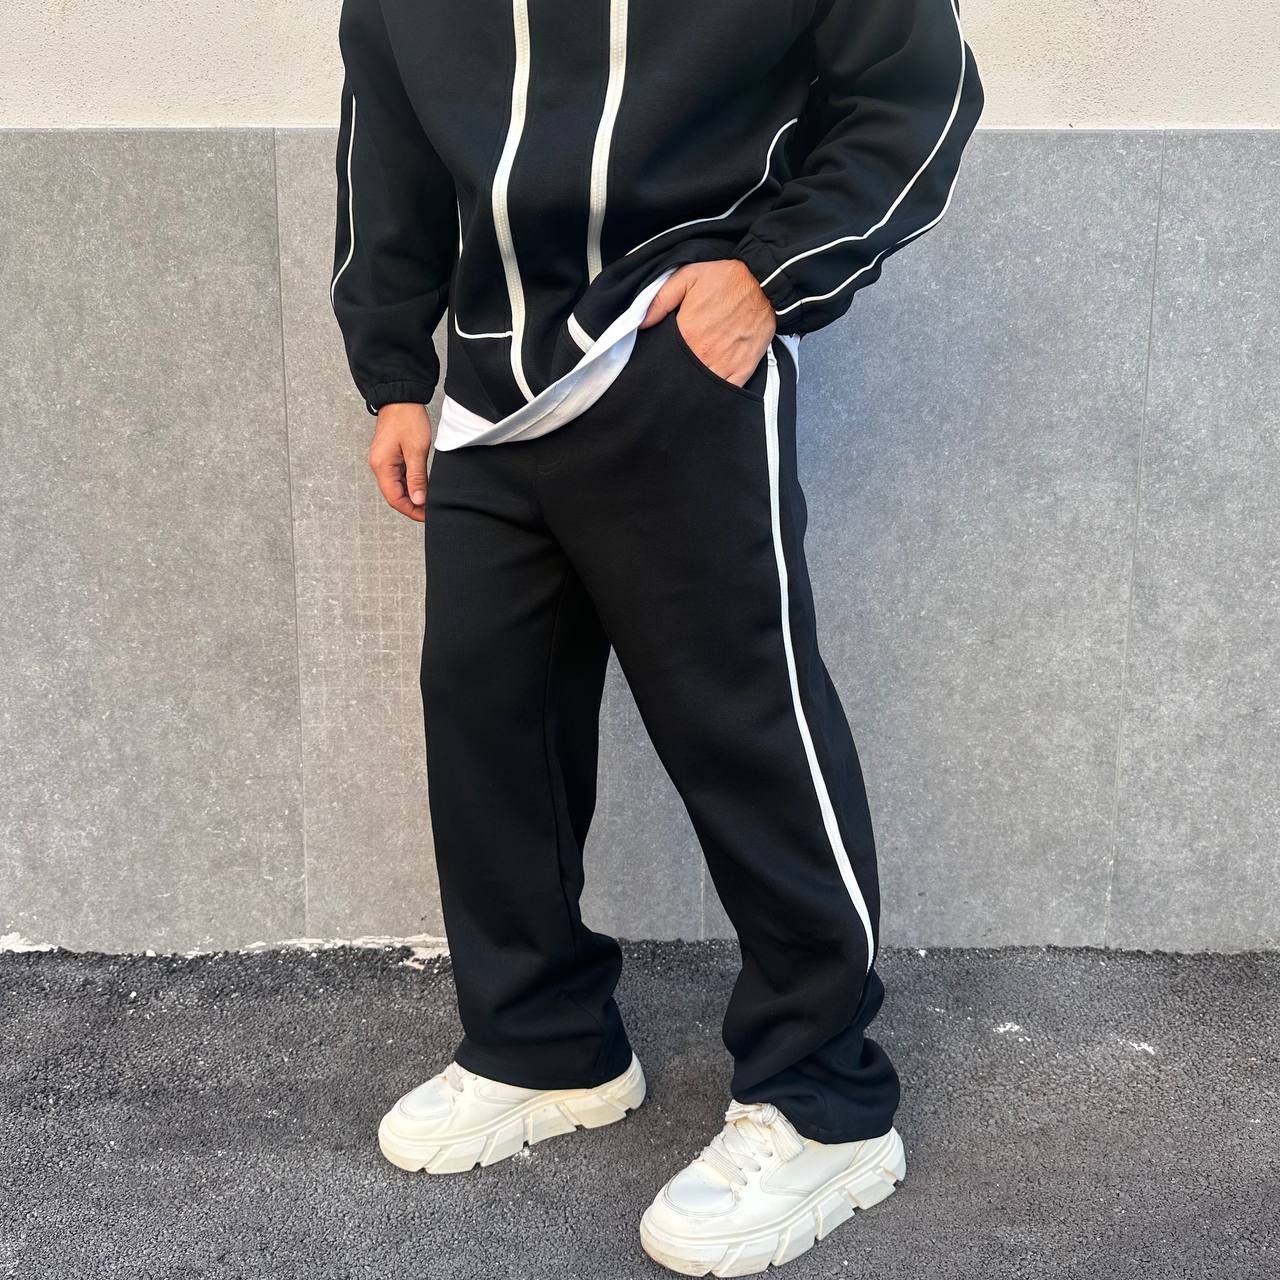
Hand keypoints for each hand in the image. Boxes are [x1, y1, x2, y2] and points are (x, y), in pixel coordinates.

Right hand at [368, 402, 431, 521]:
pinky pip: (399, 477)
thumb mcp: (416, 450)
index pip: (395, 499)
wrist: (401, 398)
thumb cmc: (407, 419)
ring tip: (429, 501)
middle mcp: (379, 466)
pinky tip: (423, 487)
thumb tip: (419, 500)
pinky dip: (411, 485)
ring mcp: (384, 462)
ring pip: (397, 488)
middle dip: (412, 506)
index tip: (427, 516)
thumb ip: (417, 478)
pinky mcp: (390, 457)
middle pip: (395, 496)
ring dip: (412, 496)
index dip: (411, 510)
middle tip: (430, 511)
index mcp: (382, 466)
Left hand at [640, 259, 775, 386]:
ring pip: (702, 388)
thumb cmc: (727, 280)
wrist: (765, 283)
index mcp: (688, 333)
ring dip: (693, 388)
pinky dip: (716, 393)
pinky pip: (725, 391)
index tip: (656, 363)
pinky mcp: (742, 370)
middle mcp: (704, 354)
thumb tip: (641, 323)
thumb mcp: (687, 277)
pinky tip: (708, 390)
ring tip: (687, 384)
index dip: (659, 363)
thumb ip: (660, 299)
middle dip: (675, 377)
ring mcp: (725, 365)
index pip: (665, 359)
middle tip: (672, 374)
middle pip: (682, 376)